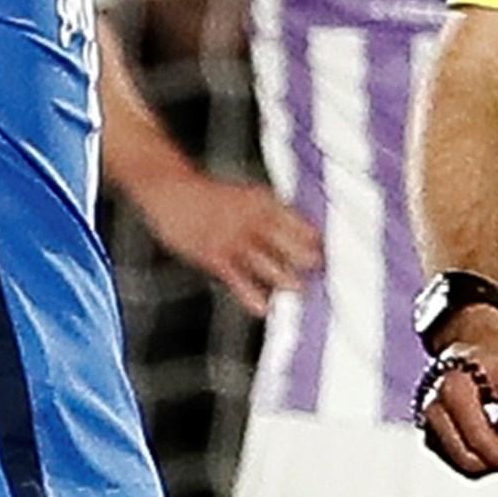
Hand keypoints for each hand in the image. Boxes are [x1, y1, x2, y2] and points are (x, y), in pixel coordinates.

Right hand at [132, 164, 324, 316]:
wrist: (170, 188)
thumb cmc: (209, 197)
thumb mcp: (244, 196)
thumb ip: (268, 214)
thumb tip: (296, 236)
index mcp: (263, 201)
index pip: (299, 223)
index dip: (315, 240)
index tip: (327, 254)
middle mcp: (252, 219)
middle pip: (290, 244)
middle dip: (307, 260)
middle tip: (320, 273)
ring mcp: (233, 238)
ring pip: (268, 264)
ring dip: (286, 279)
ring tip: (299, 290)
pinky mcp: (214, 254)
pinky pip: (237, 279)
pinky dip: (251, 294)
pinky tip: (262, 307)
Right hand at [415, 312, 497, 482]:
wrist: (471, 344)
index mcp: (453, 390)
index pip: (478, 438)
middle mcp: (433, 408)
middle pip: (466, 457)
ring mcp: (428, 422)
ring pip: (460, 462)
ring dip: (491, 462)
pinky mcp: (432, 432)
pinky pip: (456, 458)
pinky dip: (480, 458)